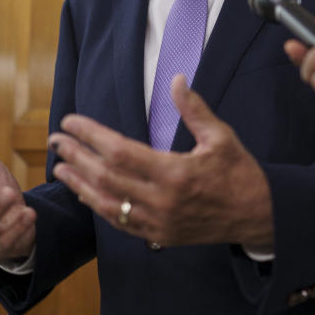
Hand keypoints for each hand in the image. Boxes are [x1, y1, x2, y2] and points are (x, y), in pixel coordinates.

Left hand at [48, 75, 273, 252]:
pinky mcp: (159, 234)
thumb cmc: (240, 173)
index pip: (120, 151)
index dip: (91, 135)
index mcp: (176, 172)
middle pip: (106, 177)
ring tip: (60, 166)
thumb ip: (194, 109)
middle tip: (56, 140)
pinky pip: (120, 222)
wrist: (259, 215)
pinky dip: (98, 206)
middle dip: (76, 156)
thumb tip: (177, 79)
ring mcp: (158, 221)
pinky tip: (85, 193)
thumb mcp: (221, 136)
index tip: (72, 121)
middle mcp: (162, 200)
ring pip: (107, 203)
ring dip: (80, 184)